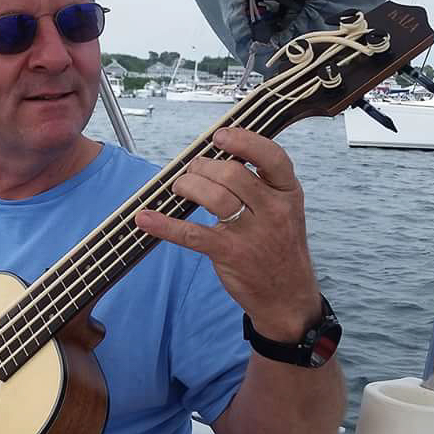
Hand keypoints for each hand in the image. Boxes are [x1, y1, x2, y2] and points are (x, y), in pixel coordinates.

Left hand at [135, 127, 321, 339]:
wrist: (287, 297)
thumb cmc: (279, 247)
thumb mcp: (284, 211)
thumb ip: (260, 184)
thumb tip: (215, 158)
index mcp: (288, 193)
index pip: (272, 156)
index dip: (244, 140)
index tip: (219, 136)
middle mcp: (274, 210)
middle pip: (231, 174)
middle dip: (202, 167)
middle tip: (191, 171)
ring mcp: (252, 233)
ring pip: (213, 196)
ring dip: (187, 186)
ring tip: (179, 188)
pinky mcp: (229, 254)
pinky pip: (192, 233)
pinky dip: (164, 225)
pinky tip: (145, 219)